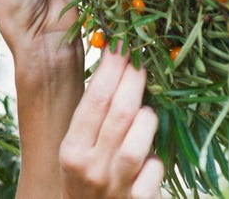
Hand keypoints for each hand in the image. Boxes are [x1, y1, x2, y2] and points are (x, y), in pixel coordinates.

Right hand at [60, 46, 163, 198]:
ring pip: (141, 137)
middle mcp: (91, 168)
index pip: (95, 100)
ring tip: (145, 110)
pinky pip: (157, 166)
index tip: (121, 44)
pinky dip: (156, 156)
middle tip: (142, 57)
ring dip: (148, 116)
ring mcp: (118, 185)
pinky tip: (148, 153)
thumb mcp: (76, 149)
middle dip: (134, 79)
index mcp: (71, 151)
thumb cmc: (84, 176)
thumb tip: (112, 64)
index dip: (112, 68)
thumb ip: (90, 116)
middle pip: (121, 113)